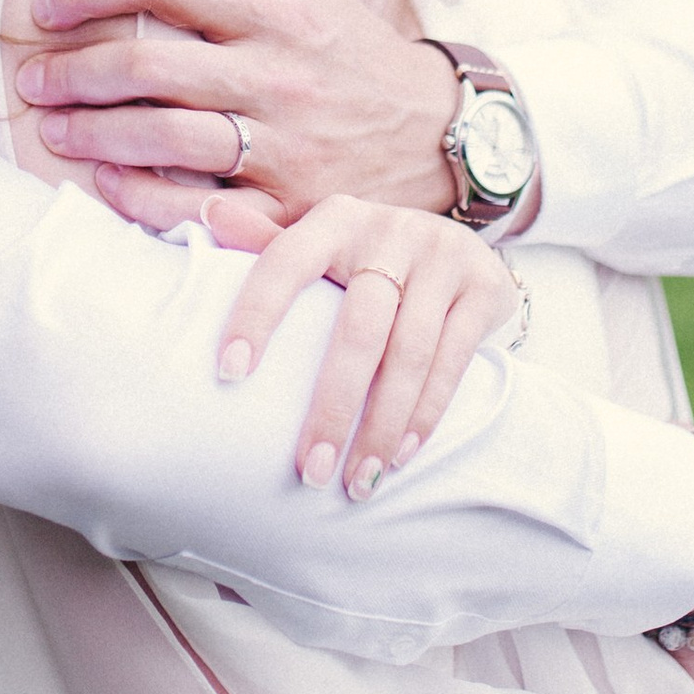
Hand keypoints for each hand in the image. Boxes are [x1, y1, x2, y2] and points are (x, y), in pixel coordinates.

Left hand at [17, 0, 461, 227]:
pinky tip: (104, 182)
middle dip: (73, 72)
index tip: (44, 3)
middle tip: (31, 78)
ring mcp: (285, 146)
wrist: (434, 134)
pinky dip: (142, 197)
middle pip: (150, 65)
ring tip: (53, 129)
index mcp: (277, 8)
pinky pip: (199, 208)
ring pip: (166, 139)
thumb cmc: (344, 42)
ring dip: (93, 134)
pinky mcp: (287, 207)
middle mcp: (279, 74)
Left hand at [194, 191, 519, 499]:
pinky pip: (451, 361)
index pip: (287, 262)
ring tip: (356, 482)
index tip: (228, 373)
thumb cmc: (368, 257)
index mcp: (337, 220)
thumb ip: (269, 242)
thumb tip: (210, 211)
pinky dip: (424, 415)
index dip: (257, 313)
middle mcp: (390, 231)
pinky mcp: (484, 288)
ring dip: (381, 427)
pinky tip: (399, 455)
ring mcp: (442, 257)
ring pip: (408, 354)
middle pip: (358, 328)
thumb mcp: (323, 243)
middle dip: (332, 407)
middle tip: (308, 472)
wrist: (460, 243)